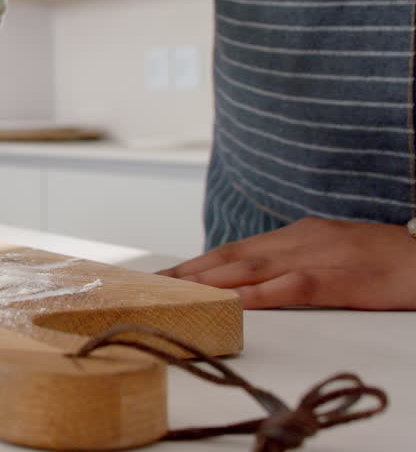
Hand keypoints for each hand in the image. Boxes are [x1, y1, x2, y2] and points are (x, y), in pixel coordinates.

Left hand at [158, 218, 415, 309]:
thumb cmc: (384, 260)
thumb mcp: (331, 255)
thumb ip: (292, 263)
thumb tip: (252, 279)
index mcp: (297, 235)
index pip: (235, 249)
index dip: (197, 262)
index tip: (164, 275)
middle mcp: (300, 240)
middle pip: (233, 256)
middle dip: (190, 270)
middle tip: (152, 284)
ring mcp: (320, 257)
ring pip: (254, 267)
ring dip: (211, 279)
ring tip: (177, 290)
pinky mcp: (342, 279)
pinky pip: (296, 286)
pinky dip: (263, 293)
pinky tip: (237, 301)